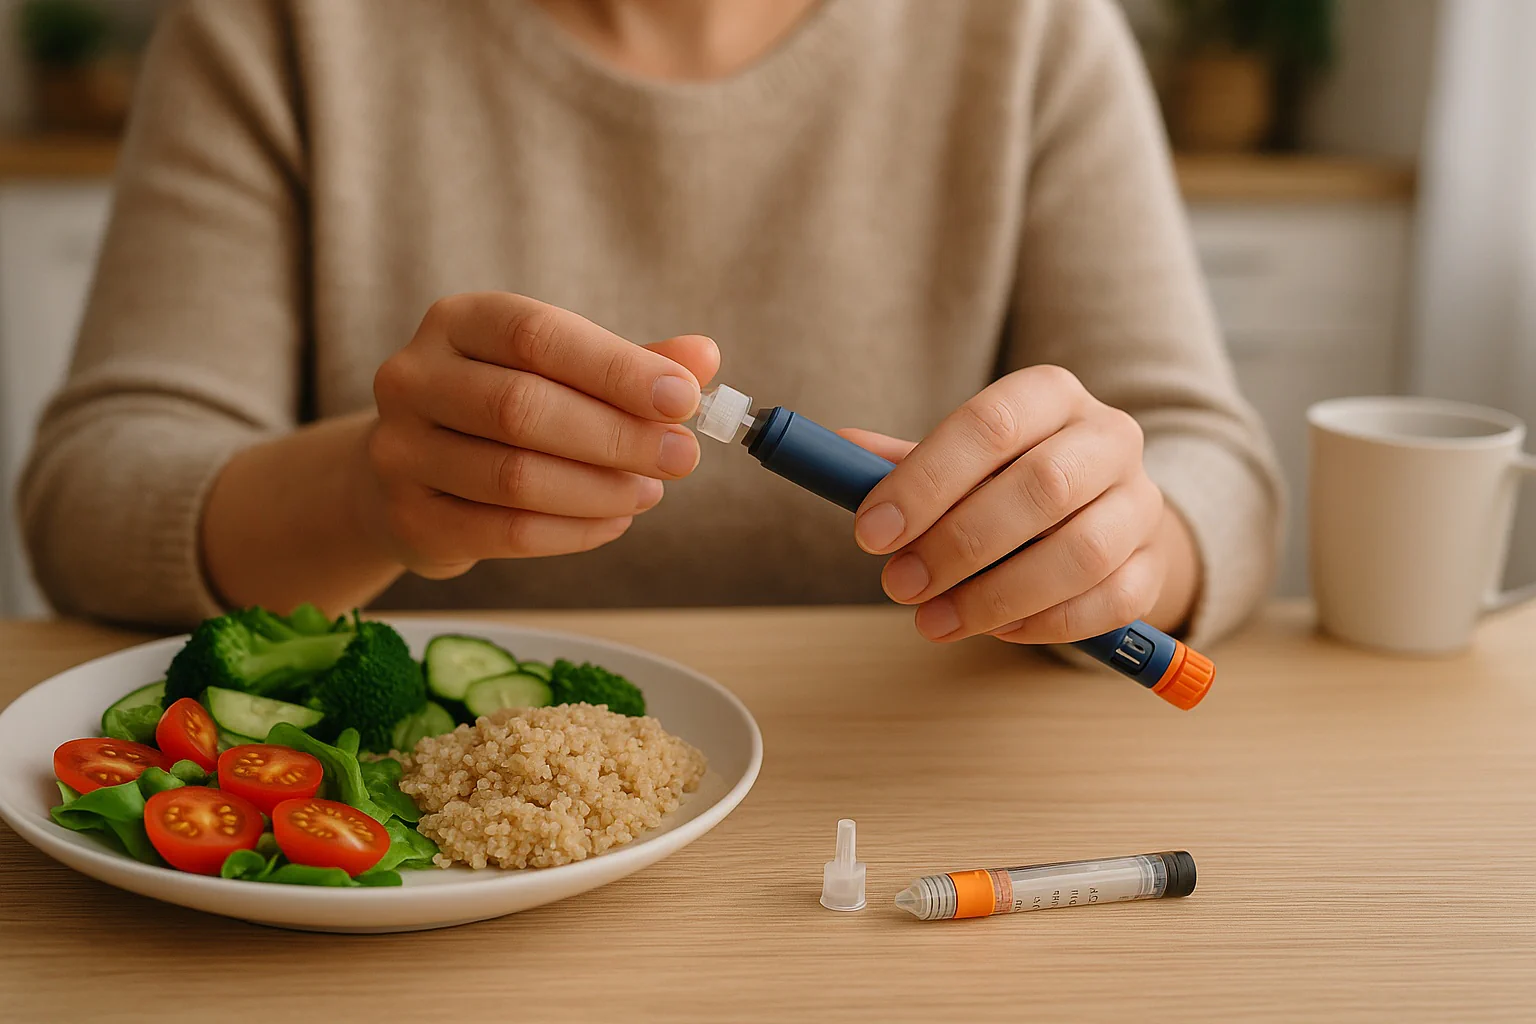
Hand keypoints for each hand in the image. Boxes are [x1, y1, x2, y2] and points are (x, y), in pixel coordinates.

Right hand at [362, 293, 718, 578]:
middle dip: (617, 436)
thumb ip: (629, 364)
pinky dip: (573, 532)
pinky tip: (613, 522)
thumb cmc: (502, 412)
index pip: (537, 336)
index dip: (616, 368)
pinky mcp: (409, 518)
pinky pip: (505, 532)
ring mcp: (400, 450)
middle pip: (522, 408)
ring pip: (514, 478)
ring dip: (600, 490)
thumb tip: (704, 356)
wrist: (412, 476)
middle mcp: (414, 378)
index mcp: (458, 322)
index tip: (683, 397)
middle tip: (683, 458)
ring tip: (650, 491)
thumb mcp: (561, 372)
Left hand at [842, 365, 1198, 644]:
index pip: (990, 423)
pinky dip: (1045, 624)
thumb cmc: (1013, 480)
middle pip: (1042, 488)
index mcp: (1051, 395)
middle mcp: (1108, 438)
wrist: (1105, 509)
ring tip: (934, 621)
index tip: (870, 531)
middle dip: (958, 545)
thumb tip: (836, 450)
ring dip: (996, 596)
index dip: (925, 481)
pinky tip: (996, 630)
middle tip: (898, 585)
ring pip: (1081, 552)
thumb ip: (906, 461)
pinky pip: (1109, 603)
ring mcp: (1141, 502)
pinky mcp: (1155, 564)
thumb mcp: (962, 459)